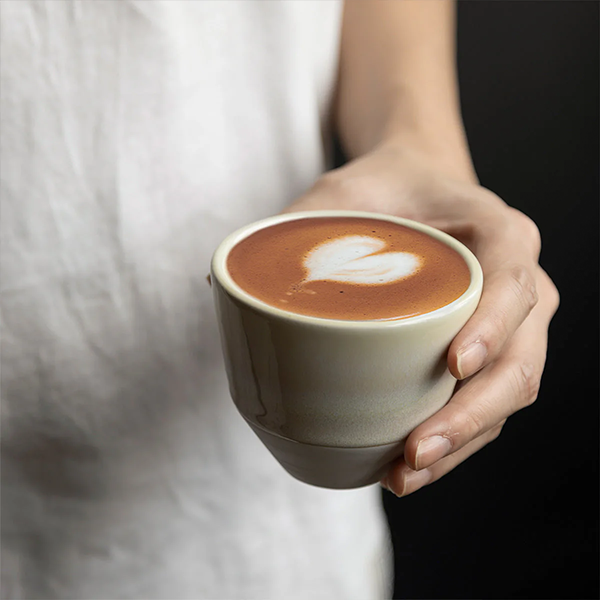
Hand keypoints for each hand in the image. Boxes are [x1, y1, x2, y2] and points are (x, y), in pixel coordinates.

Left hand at [286, 144, 559, 496]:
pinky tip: (411, 465)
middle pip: (520, 361)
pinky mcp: (488, 352)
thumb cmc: (384, 190)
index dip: (493, 327)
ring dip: (463, 442)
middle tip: (414, 451)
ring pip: (508, 395)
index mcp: (498, 234)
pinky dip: (457, 440)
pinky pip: (486, 404)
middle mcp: (519, 283)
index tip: (453, 364)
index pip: (513, 281)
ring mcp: (509, 325)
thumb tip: (218, 285)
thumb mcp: (340, 192)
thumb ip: (290, 226)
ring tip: (405, 474)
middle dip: (472, 414)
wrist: (415, 191)